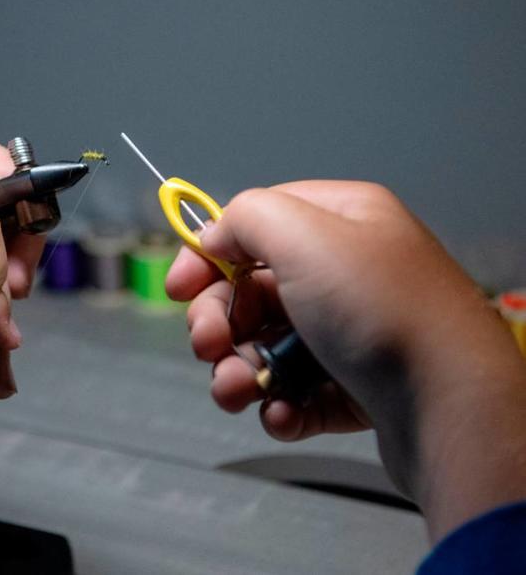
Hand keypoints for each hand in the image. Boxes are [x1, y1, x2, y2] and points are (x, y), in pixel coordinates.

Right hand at [165, 180, 525, 539]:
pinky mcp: (355, 388)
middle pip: (252, 291)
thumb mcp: (304, 235)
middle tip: (210, 346)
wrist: (450, 405)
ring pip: (266, 347)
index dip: (209, 253)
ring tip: (239, 391)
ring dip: (236, 370)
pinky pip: (295, 391)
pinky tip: (282, 412)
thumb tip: (218, 234)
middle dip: (219, 321)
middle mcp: (347, 273)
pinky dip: (277, 404)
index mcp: (341, 223)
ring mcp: (352, 333)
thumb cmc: (380, 310)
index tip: (178, 289)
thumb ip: (246, 217)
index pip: (256, 224)